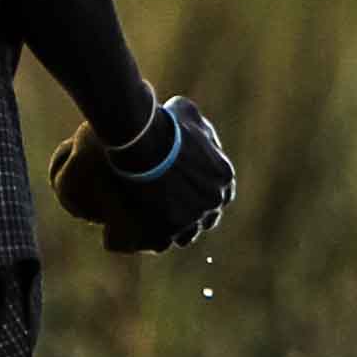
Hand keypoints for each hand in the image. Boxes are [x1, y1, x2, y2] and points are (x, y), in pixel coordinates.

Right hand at [48, 98, 237, 255]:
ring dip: (171, 232)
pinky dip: (149, 240)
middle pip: (204, 219)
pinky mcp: (168, 231)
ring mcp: (192, 219)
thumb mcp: (185, 112)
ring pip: (184, 235)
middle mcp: (212, 202)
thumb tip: (189, 127)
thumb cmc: (162, 124)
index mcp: (222, 178)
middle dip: (190, 217)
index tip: (186, 193)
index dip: (201, 195)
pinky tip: (134, 232)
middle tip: (169, 211)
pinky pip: (160, 243)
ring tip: (150, 227)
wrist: (142, 143)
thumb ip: (194, 126)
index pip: (219, 195)